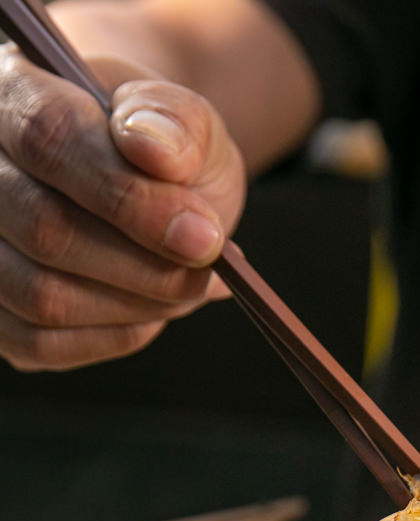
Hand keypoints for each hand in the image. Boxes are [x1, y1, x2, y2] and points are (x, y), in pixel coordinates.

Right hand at [0, 48, 246, 369]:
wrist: (140, 183)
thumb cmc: (159, 148)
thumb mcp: (185, 119)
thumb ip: (177, 122)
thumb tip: (158, 153)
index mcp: (10, 87)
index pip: (48, 137)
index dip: (129, 196)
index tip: (205, 236)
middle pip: (43, 229)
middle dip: (145, 264)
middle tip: (209, 266)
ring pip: (43, 298)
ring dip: (138, 306)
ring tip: (192, 284)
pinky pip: (43, 343)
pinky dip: (117, 334)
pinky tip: (155, 310)